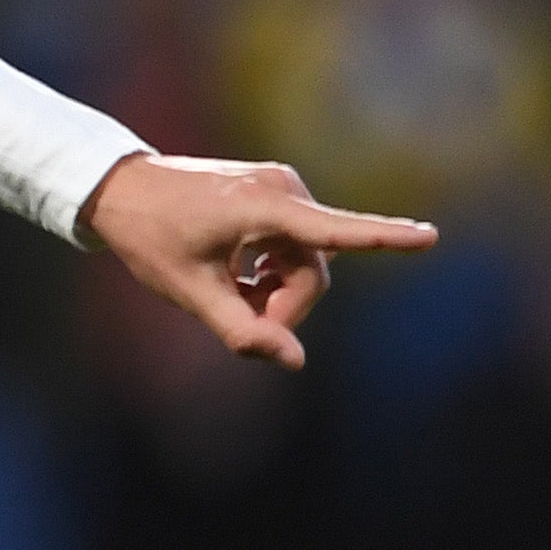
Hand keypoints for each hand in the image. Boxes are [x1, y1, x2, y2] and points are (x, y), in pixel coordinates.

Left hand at [79, 151, 435, 369]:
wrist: (119, 188)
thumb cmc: (150, 238)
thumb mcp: (190, 292)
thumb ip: (242, 329)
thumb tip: (294, 361)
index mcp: (265, 207)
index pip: (336, 231)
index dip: (387, 239)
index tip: (431, 237)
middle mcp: (284, 189)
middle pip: (314, 272)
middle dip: (283, 307)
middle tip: (238, 324)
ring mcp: (282, 188)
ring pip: (305, 262)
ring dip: (275, 290)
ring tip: (229, 293)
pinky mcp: (277, 192)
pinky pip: (294, 246)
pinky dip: (272, 270)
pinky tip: (238, 275)